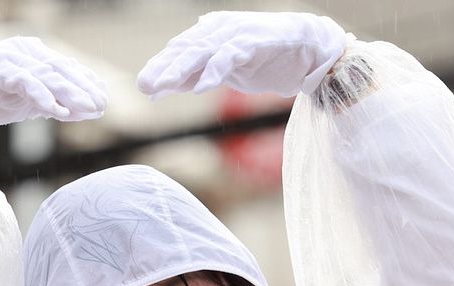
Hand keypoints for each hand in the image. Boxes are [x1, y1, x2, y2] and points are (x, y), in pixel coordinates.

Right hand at [0, 37, 106, 160]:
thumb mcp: (28, 103)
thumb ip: (54, 104)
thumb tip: (86, 111)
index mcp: (33, 55)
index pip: (66, 69)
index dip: (86, 84)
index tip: (104, 100)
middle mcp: (24, 51)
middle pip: (61, 69)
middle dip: (83, 89)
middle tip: (101, 105)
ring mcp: (9, 58)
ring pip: (47, 74)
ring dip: (70, 93)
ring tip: (88, 108)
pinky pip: (25, 82)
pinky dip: (43, 97)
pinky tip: (57, 111)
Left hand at [137, 11, 349, 98]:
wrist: (308, 50)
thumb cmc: (266, 60)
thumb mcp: (226, 73)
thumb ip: (196, 75)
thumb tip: (162, 86)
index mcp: (211, 34)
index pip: (180, 50)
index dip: (161, 67)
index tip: (144, 86)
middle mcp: (220, 29)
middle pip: (186, 49)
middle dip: (164, 68)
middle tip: (145, 84)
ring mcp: (237, 34)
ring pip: (203, 50)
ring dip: (182, 69)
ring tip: (165, 85)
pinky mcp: (255, 41)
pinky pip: (230, 56)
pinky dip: (215, 71)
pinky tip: (202, 87)